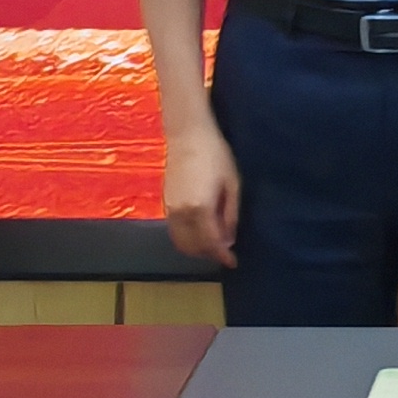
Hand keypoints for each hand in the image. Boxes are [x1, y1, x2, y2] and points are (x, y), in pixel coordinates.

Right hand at [161, 118, 240, 266]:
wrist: (187, 134)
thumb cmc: (215, 154)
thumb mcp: (232, 184)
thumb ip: (230, 215)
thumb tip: (229, 240)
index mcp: (200, 208)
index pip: (210, 243)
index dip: (222, 256)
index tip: (232, 263)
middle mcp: (181, 213)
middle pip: (193, 247)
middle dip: (209, 254)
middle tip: (225, 253)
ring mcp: (169, 209)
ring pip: (180, 242)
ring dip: (196, 249)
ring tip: (213, 245)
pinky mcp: (165, 203)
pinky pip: (174, 231)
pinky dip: (186, 239)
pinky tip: (199, 233)